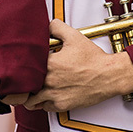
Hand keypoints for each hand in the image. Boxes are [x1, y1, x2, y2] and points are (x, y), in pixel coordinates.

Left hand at [4, 18, 132, 112]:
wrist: (108, 76)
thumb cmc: (93, 59)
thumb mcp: (75, 36)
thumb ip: (57, 27)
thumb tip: (47, 24)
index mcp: (50, 64)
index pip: (25, 67)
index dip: (24, 65)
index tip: (25, 64)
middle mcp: (49, 82)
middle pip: (25, 86)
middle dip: (25, 81)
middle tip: (26, 77)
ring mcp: (54, 95)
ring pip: (31, 100)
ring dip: (31, 94)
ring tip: (34, 88)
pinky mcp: (61, 105)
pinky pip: (44, 107)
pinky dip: (43, 102)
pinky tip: (48, 94)